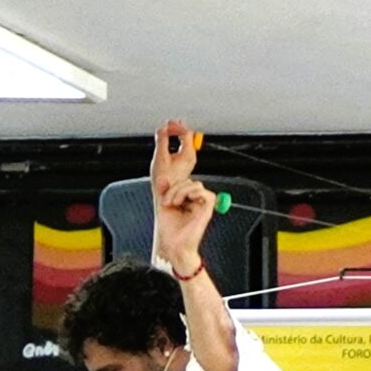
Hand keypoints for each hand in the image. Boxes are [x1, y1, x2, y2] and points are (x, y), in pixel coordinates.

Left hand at [150, 120, 209, 273]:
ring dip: (177, 192)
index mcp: (181, 187)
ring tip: (171, 203)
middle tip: (174, 154)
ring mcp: (201, 197)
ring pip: (191, 182)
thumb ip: (164, 183)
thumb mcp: (162, 198)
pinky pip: (199, 189)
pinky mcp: (208, 204)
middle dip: (182, 152)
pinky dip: (187, 197)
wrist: (174, 244)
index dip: (179, 144)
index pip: (182, 162)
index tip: (172, 126)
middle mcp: (191, 190)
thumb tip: (164, 174)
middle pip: (189, 161)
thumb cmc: (168, 226)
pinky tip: (182, 206)